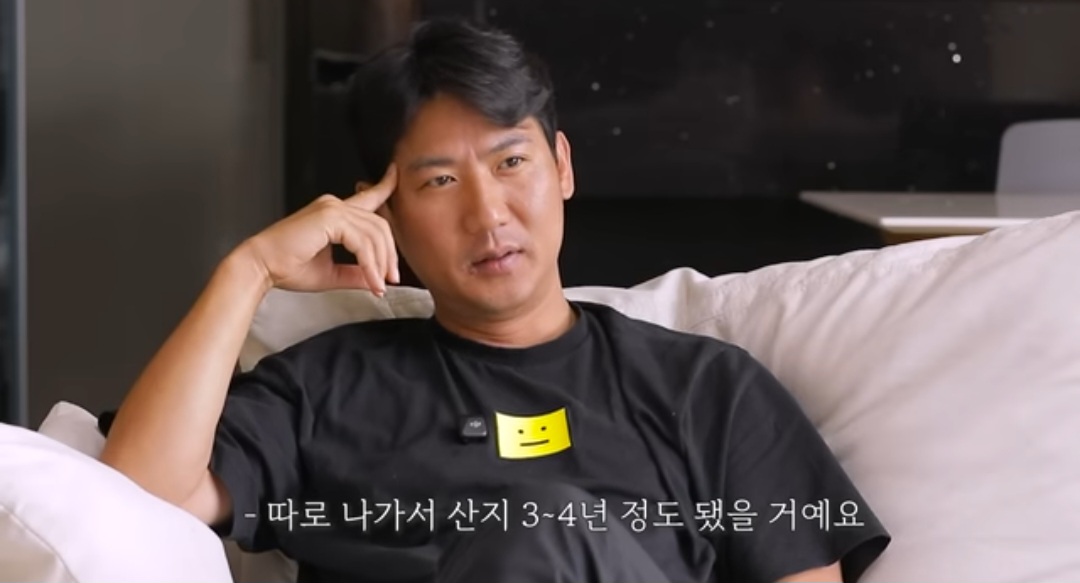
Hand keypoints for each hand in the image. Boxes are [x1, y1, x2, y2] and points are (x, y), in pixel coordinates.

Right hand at [241, 164, 399, 293]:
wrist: (261, 266)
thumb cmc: (287, 268)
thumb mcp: (330, 273)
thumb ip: (355, 273)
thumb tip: (376, 281)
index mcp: (333, 213)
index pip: (368, 198)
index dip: (385, 186)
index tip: (395, 175)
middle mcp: (334, 205)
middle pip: (379, 225)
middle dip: (389, 254)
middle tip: (390, 279)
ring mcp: (331, 209)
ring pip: (374, 234)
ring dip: (381, 263)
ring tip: (379, 285)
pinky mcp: (329, 218)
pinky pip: (362, 242)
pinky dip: (370, 264)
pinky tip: (371, 280)